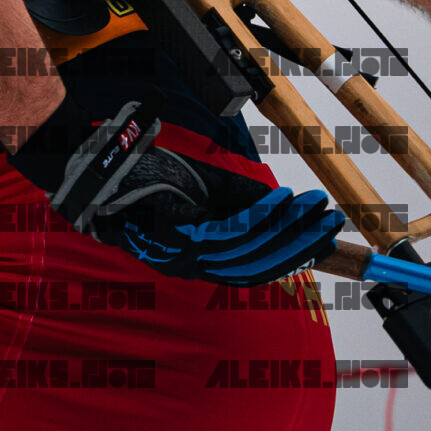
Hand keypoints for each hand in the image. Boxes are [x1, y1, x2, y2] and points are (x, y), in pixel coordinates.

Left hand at [12, 99, 343, 286]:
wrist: (96, 162)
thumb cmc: (139, 174)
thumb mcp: (199, 188)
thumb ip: (238, 202)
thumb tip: (283, 209)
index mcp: (193, 258)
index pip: (252, 267)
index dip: (292, 255)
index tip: (325, 239)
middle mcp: (188, 264)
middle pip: (258, 263)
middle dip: (301, 243)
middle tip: (334, 222)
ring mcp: (180, 252)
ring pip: (250, 249)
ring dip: (291, 229)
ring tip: (317, 208)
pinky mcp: (174, 233)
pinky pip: (230, 230)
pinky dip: (262, 215)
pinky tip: (283, 199)